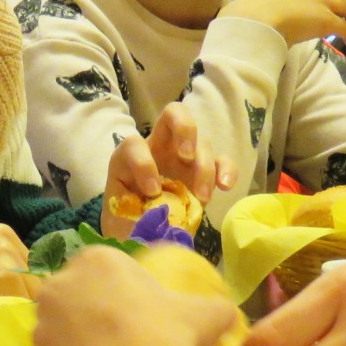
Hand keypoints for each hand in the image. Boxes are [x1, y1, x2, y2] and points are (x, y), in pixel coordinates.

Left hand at [34, 247, 239, 345]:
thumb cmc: (170, 334)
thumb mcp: (208, 314)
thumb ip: (216, 308)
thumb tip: (228, 314)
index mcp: (97, 259)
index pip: (104, 269)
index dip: (122, 292)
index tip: (139, 314)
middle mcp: (60, 283)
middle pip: (77, 297)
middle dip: (94, 316)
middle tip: (124, 341)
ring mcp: (43, 322)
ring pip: (63, 332)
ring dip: (80, 345)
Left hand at [100, 103, 235, 235]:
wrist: (140, 231)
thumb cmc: (126, 217)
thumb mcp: (118, 211)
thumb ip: (129, 207)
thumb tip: (153, 208)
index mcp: (132, 155)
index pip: (134, 144)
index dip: (143, 163)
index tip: (151, 192)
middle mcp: (160, 148)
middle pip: (174, 113)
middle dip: (184, 129)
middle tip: (186, 157)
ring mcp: (185, 158)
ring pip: (203, 144)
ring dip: (205, 167)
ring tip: (201, 197)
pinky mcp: (205, 173)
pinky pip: (223, 162)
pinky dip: (227, 170)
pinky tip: (224, 186)